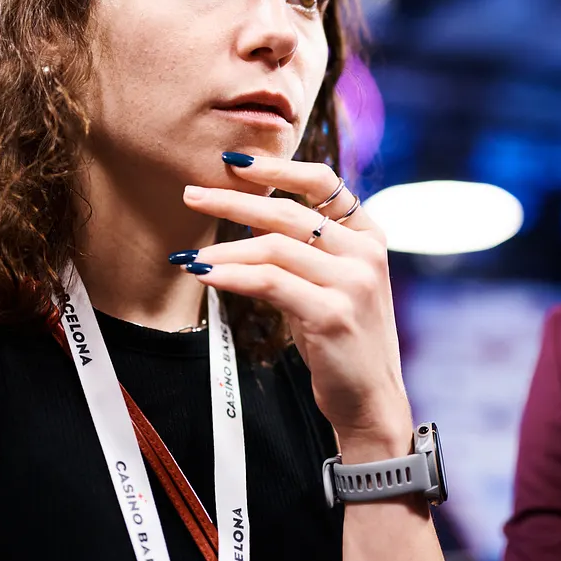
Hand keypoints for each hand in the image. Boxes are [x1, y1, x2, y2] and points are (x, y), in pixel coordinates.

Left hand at [181, 157, 412, 460]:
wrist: (371, 399)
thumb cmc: (342, 340)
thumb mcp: (330, 283)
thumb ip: (303, 248)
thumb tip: (249, 214)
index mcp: (368, 235)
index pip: (322, 181)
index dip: (276, 167)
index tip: (234, 161)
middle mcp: (366, 253)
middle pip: (288, 212)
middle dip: (233, 199)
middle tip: (191, 194)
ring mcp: (353, 282)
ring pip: (273, 247)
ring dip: (224, 248)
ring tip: (190, 256)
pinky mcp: (333, 314)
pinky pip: (269, 282)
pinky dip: (232, 275)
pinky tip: (207, 276)